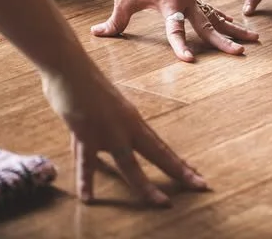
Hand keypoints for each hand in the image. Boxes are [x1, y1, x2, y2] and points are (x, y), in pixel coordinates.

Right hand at [41, 60, 207, 205]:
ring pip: (130, 164)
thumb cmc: (88, 86)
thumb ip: (112, 127)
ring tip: (161, 203)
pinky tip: (88, 199)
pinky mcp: (85, 133)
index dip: (178, 162)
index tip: (195, 174)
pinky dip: (85, 181)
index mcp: (134, 121)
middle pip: (158, 154)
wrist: (71, 68)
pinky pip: (85, 162)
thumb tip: (116, 140)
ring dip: (145, 186)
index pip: (161, 146)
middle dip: (179, 172)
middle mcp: (126, 128)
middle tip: (200, 185)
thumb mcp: (110, 108)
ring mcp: (107, 132)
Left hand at [91, 0, 258, 61]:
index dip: (180, 46)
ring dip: (234, 29)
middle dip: (223, 40)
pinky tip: (235, 25)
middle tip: (240, 53)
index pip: (176, 29)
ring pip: (216, 17)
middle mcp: (185, 1)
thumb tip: (97, 33)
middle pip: (208, 25)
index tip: (188, 61)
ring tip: (254, 40)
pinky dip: (223, 18)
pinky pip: (211, 10)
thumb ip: (115, 19)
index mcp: (169, 3)